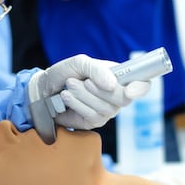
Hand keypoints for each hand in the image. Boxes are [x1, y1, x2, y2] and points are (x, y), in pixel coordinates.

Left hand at [28, 54, 149, 129]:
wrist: (44, 89)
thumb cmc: (63, 73)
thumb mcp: (78, 63)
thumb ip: (96, 69)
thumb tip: (112, 84)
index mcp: (118, 77)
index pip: (141, 84)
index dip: (141, 87)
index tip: (130, 90)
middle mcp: (116, 95)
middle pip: (124, 99)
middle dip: (100, 90)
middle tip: (84, 81)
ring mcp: (106, 110)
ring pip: (106, 108)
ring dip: (84, 96)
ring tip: (69, 86)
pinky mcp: (94, 122)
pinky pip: (93, 116)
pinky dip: (78, 105)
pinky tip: (67, 98)